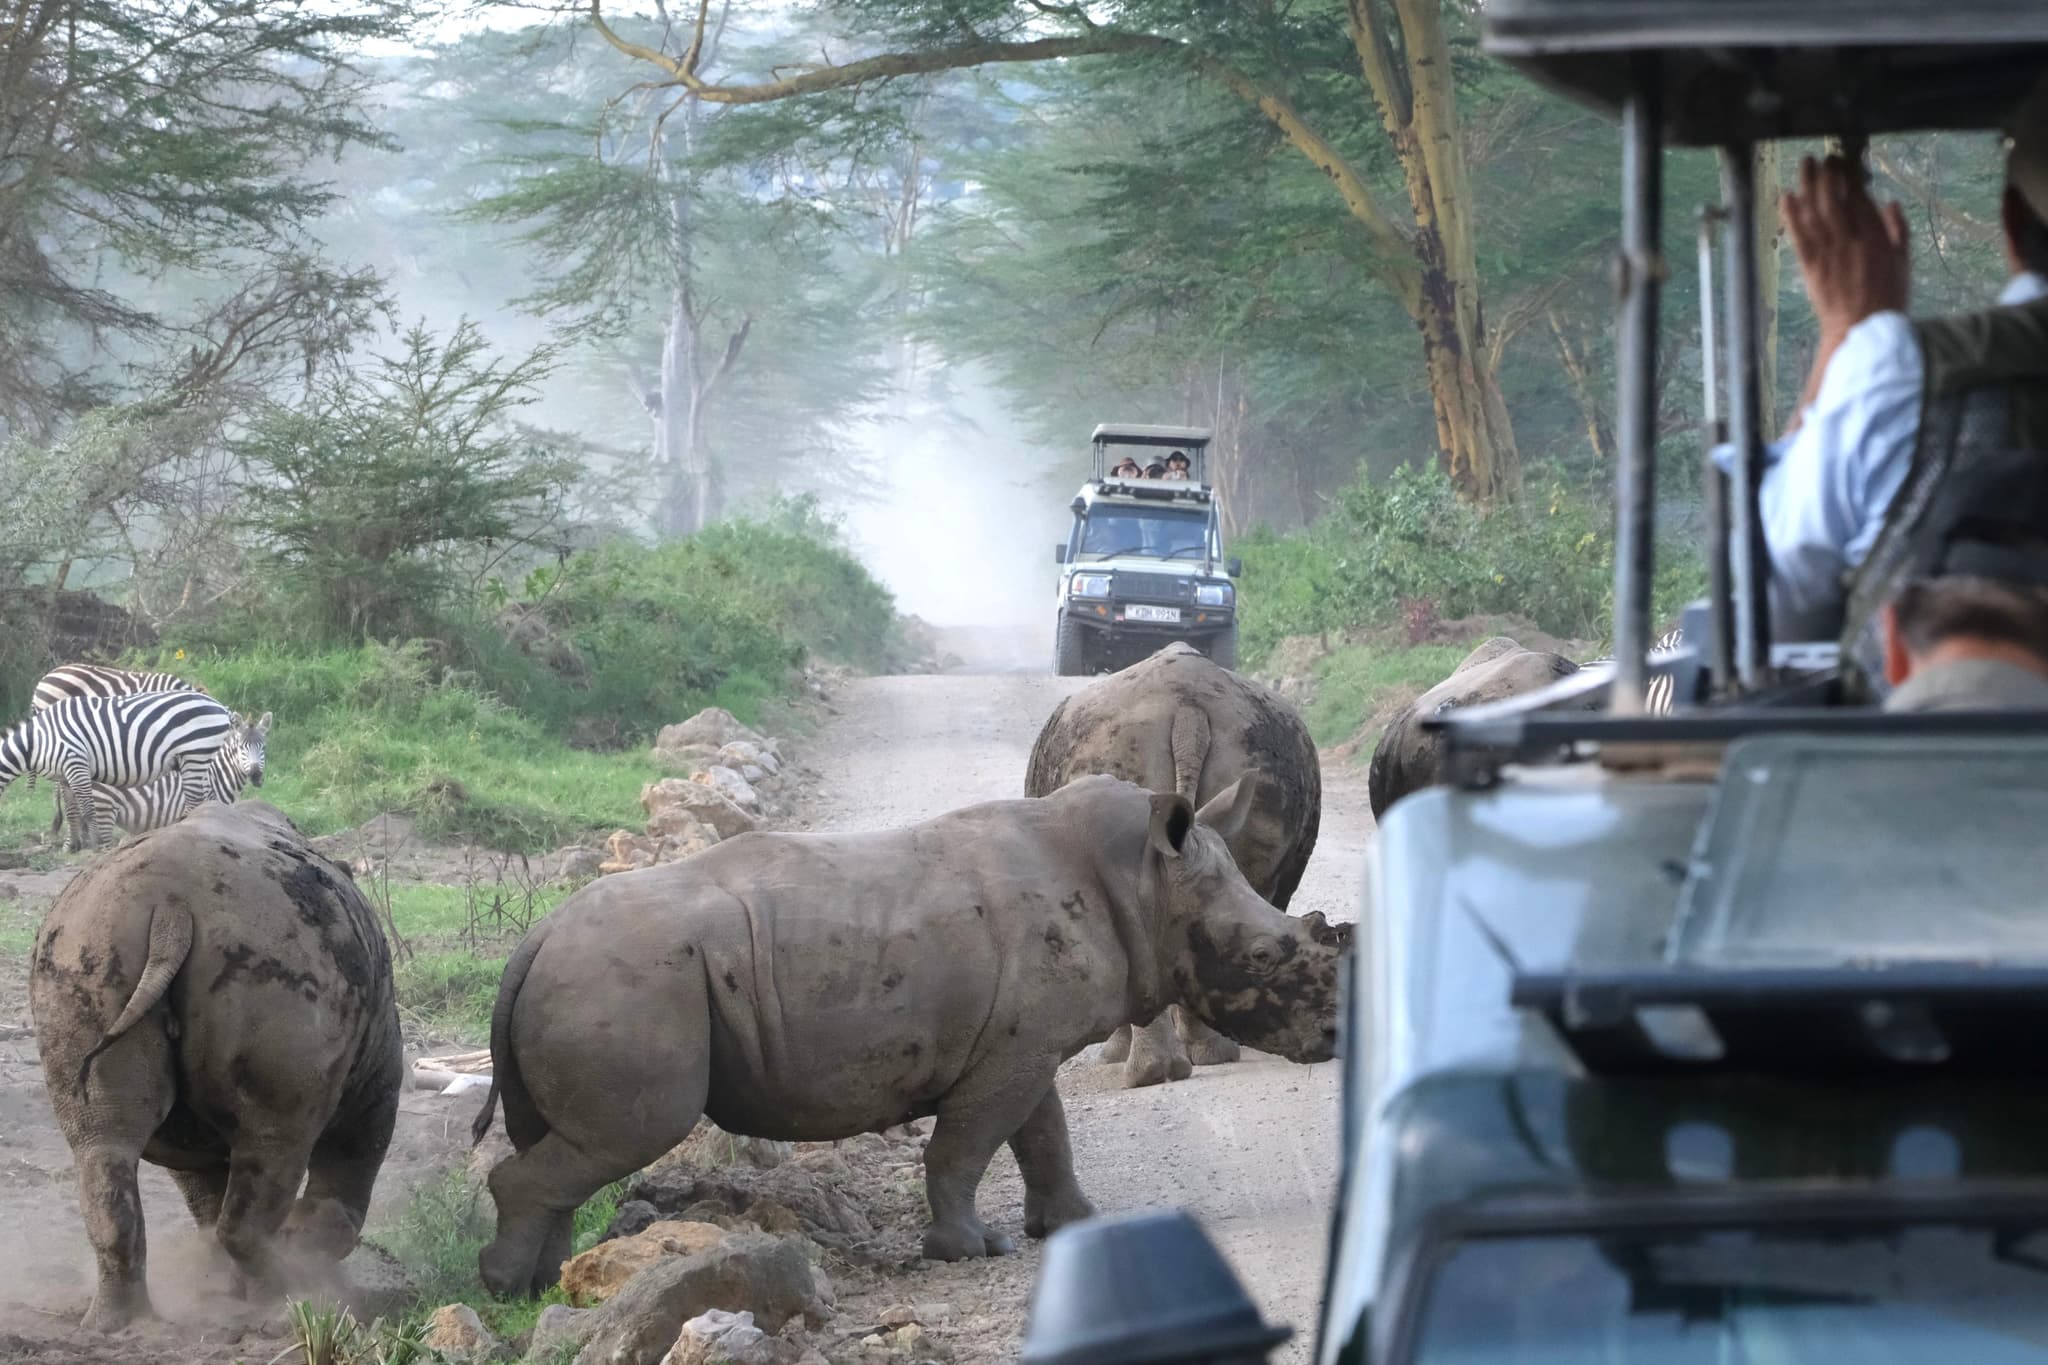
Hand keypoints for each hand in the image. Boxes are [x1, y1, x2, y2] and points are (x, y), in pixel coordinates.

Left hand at [1782, 154, 1909, 347]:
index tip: (1843, 163)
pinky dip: (1792, 215)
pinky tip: (1786, 197)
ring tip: (1804, 165)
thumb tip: (1890, 202)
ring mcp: (1831, 253)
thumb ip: (1898, 231)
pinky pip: (1800, 236)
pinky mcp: (1812, 267)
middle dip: (1828, 175)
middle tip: (1821, 158)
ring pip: (1817, 213)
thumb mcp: (1904, 262)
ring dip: (1808, 186)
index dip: (1851, 178)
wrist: (1862, 329)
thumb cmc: (1886, 298)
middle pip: (1837, 200)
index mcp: (1878, 238)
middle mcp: (1854, 241)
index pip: (1862, 200)